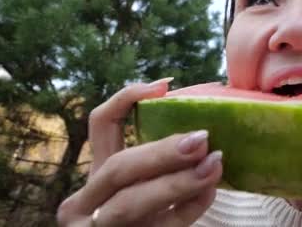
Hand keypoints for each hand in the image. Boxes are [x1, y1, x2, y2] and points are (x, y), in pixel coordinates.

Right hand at [57, 79, 222, 226]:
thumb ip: (158, 162)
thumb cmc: (144, 219)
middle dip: (161, 153)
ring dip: (177, 182)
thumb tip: (201, 129)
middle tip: (201, 139)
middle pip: (119, 167)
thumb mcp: (141, 188)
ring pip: (132, 202)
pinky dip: (190, 207)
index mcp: (96, 175)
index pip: (101, 124)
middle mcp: (89, 201)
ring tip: (213, 165)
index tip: (164, 87)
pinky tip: (211, 191)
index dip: (126, 100)